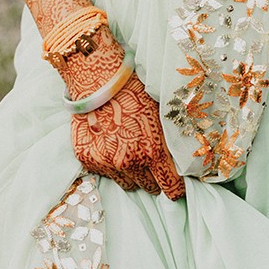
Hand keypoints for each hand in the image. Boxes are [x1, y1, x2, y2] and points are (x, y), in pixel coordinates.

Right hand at [72, 74, 184, 200]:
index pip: (170, 187)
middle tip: (153, 165)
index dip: (176, 189)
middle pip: (149, 188)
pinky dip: (111, 165)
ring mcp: (106, 163)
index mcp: (152, 150)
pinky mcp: (88, 159)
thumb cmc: (133, 90)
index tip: (177, 187)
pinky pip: (106, 173)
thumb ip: (168, 140)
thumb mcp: (160, 113)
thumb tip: (180, 158)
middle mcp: (129, 161)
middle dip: (154, 179)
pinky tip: (113, 144)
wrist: (98, 78)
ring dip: (133, 174)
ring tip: (132, 153)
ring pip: (127, 184)